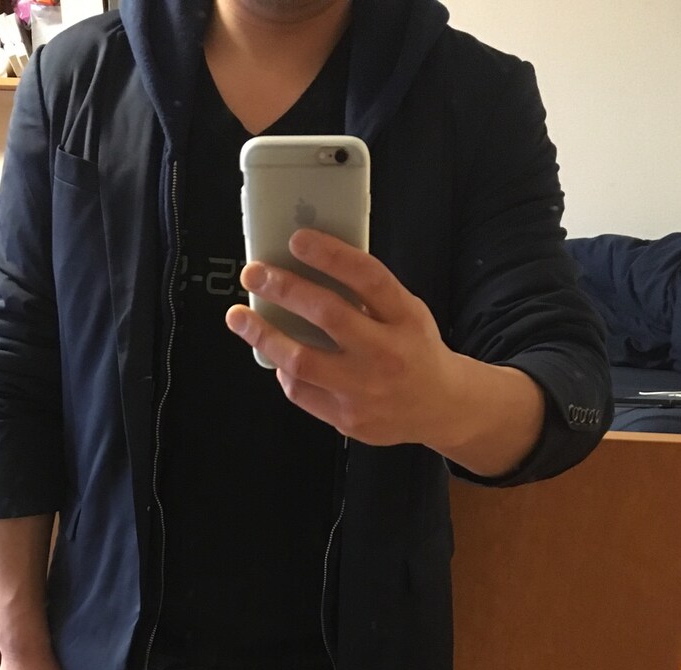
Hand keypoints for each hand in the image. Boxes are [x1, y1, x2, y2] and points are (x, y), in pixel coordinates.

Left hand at [226, 228, 463, 449]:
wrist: (440, 408)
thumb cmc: (414, 351)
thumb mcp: (407, 313)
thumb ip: (369, 294)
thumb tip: (309, 267)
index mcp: (405, 319)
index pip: (367, 278)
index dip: (330, 255)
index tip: (297, 240)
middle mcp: (386, 354)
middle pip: (328, 315)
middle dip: (284, 290)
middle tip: (254, 273)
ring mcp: (365, 391)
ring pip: (302, 361)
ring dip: (264, 335)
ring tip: (240, 317)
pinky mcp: (347, 419)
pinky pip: (301, 392)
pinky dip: (283, 370)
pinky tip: (275, 356)